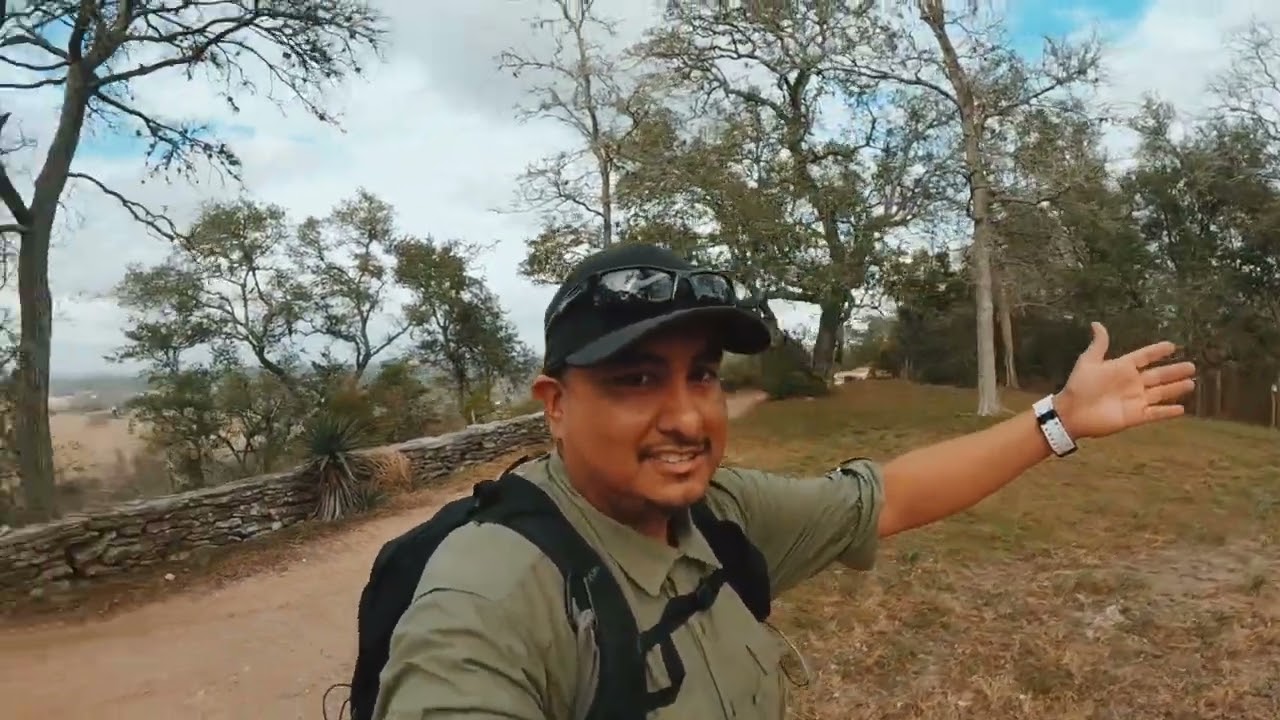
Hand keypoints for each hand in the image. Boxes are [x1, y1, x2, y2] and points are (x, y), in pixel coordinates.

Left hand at [1054, 322, 1196, 439]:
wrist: (1072, 413)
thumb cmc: (1080, 386)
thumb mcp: (1088, 362)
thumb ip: (1098, 344)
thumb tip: (1096, 323)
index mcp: (1122, 368)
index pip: (1144, 357)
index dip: (1157, 351)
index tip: (1172, 345)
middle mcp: (1132, 383)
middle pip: (1158, 375)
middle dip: (1174, 371)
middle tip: (1191, 366)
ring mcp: (1136, 400)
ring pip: (1161, 393)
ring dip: (1176, 389)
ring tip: (1191, 383)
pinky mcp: (1136, 416)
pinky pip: (1156, 413)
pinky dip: (1168, 412)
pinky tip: (1182, 409)